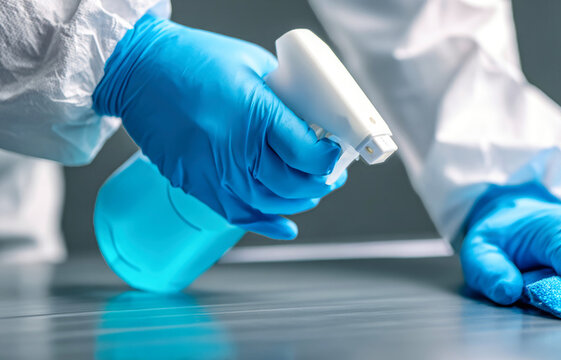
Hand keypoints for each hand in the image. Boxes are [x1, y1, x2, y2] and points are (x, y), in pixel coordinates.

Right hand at [93, 15, 343, 238]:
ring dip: (296, 202)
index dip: (328, 160)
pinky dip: (265, 223)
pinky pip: (236, 214)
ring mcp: (213, 170)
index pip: (308, 154)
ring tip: (309, 192)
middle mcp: (236, 148)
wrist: (136, 69)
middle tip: (328, 176)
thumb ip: (283, 95)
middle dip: (319, 183)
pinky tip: (284, 225)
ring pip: (269, 204)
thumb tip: (310, 119)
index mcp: (256, 113)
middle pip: (292, 184)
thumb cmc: (192, 59)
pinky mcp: (195, 183)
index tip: (333, 154)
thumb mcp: (254, 64)